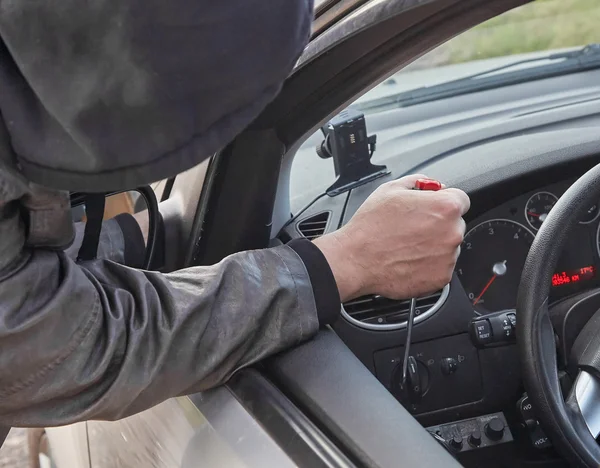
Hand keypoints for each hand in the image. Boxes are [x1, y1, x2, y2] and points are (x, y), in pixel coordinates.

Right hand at [313, 174, 469, 301]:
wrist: (356, 259)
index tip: (431, 208)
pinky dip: (428, 265)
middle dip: (438, 224)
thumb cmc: (370, 226)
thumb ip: (419, 182)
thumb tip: (432, 185)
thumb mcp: (391, 189)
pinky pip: (441, 267)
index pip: (461, 199)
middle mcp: (452, 233)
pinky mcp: (440, 278)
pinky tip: (408, 259)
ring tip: (407, 245)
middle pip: (455, 224)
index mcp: (445, 207)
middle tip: (412, 228)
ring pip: (448, 247)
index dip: (443, 201)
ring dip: (434, 245)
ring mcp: (448, 258)